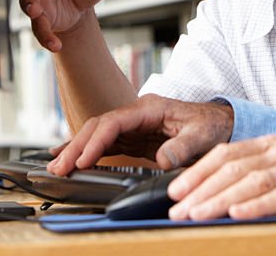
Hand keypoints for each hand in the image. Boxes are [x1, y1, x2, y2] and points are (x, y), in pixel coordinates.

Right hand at [46, 94, 234, 174]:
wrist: (219, 124)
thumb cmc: (211, 126)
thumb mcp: (202, 136)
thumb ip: (182, 147)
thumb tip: (163, 161)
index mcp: (150, 108)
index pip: (115, 122)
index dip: (97, 141)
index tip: (84, 160)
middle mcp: (137, 114)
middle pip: (99, 126)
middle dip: (77, 146)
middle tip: (59, 168)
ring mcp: (133, 125)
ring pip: (97, 134)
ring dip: (76, 150)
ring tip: (56, 167)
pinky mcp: (134, 137)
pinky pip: (104, 143)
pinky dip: (86, 150)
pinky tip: (69, 158)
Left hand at [165, 136, 275, 220]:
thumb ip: (264, 174)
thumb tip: (225, 195)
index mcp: (273, 144)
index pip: (225, 154)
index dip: (197, 171)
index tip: (174, 190)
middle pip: (232, 168)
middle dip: (200, 189)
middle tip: (176, 210)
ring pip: (251, 181)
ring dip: (219, 199)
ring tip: (196, 215)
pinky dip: (258, 206)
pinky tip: (238, 216)